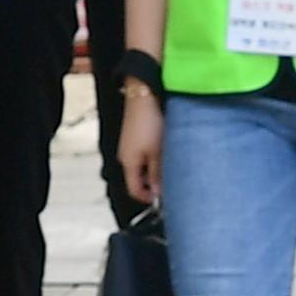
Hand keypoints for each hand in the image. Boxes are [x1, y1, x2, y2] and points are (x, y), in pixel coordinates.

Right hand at [118, 89, 164, 207]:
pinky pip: (142, 155)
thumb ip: (157, 174)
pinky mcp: (134, 137)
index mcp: (128, 163)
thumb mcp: (157, 152)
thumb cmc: (149, 122)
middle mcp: (125, 156)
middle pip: (137, 179)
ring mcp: (129, 146)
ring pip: (142, 167)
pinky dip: (153, 159)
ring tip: (170, 165)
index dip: (147, 198)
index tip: (163, 199)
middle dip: (153, 184)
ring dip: (154, 171)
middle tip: (170, 182)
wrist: (144, 96)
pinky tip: (165, 152)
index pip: (134, 190)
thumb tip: (156, 192)